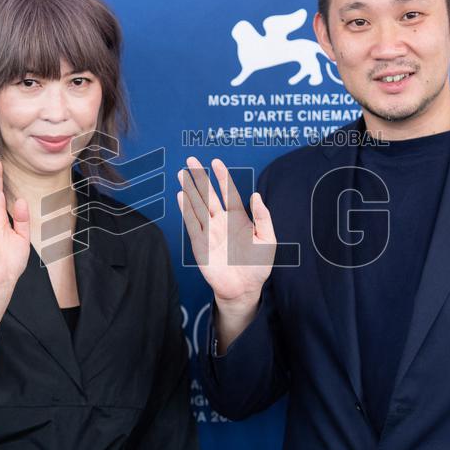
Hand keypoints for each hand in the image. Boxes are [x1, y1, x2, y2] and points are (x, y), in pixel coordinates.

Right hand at [177, 157, 275, 316]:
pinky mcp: (200, 244)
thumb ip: (263, 217)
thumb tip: (256, 195)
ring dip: (189, 190)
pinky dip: (186, 209)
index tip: (216, 162)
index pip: (228, 192)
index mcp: (238, 218)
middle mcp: (221, 221)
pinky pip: (192, 223)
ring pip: (197, 206)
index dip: (222, 177)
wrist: (244, 288)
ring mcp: (209, 231)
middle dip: (200, 177)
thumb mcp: (268, 239)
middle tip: (191, 160)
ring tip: (182, 174)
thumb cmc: (258, 265)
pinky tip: (181, 196)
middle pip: (208, 195)